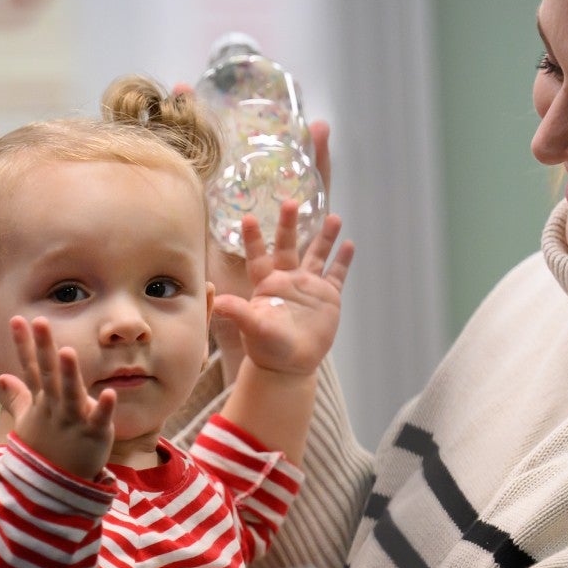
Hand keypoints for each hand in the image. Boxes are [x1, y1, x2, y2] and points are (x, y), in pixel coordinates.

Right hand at [0, 316, 115, 479]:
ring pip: (70, 394)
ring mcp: (73, 421)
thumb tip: (3, 376)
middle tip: (40, 321)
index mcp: (42, 402)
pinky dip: (104, 408)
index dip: (24, 344)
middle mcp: (55, 408)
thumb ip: (18, 397)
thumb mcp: (28, 421)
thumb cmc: (46, 450)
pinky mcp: (94, 435)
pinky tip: (111, 392)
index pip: (31, 368)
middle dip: (44, 348)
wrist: (57, 488)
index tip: (17, 319)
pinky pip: (99, 419)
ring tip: (67, 351)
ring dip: (69, 374)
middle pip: (48, 374)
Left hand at [208, 120, 333, 383]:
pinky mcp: (328, 297)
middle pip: (289, 246)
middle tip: (290, 201)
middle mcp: (287, 279)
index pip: (258, 256)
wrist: (290, 366)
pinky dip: (343, 260)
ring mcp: (309, 287)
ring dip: (325, 236)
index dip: (253, 238)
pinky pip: (337, 274)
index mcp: (267, 284)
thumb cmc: (267, 349)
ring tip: (334, 216)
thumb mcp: (252, 329)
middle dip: (289, 225)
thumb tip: (218, 302)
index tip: (248, 217)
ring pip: (317, 254)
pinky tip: (349, 244)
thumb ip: (238, 313)